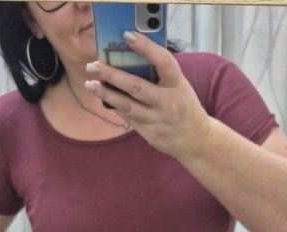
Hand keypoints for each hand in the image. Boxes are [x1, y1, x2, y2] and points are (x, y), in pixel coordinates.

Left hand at [83, 30, 210, 161]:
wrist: (196, 140)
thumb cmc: (183, 105)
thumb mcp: (179, 86)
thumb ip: (160, 75)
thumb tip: (129, 59)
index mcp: (179, 85)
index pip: (164, 62)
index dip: (147, 47)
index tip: (128, 35)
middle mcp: (169, 103)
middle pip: (136, 87)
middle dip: (112, 75)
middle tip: (93, 65)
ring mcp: (158, 121)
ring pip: (127, 106)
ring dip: (106, 94)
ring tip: (90, 83)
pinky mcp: (150, 134)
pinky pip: (128, 118)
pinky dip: (115, 106)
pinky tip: (104, 97)